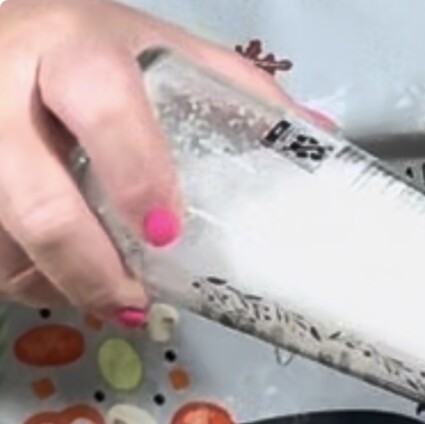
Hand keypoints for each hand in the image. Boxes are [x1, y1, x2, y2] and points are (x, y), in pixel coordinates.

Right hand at [0, 0, 291, 315]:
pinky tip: (62, 274)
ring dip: (65, 287)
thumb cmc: (76, 55)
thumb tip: (317, 135)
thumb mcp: (146, 49)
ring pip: (13, 249)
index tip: (167, 230)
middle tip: (135, 298)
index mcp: (69, 48)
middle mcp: (3, 95)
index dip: (137, 172)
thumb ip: (224, 87)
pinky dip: (34, 283)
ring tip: (108, 291)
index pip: (101, 105)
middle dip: (96, 271)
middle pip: (41, 208)